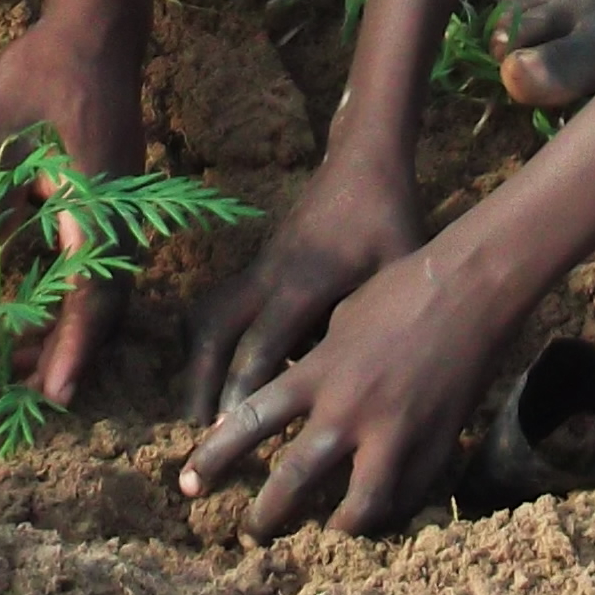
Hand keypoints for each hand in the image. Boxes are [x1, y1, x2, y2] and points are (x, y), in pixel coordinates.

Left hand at [0, 14, 148, 412]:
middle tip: (20, 383)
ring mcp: (126, 205)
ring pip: (107, 283)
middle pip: (104, 303)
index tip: (51, 392)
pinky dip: (75, 289)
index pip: (90, 296)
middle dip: (65, 348)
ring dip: (69, 321)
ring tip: (22, 349)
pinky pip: (103, 257)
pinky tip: (38, 295)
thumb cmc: (40, 74)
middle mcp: (121, 214)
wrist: (93, 28)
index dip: (69, 348)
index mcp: (95, 204)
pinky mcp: (118, 195)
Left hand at [176, 244, 508, 537]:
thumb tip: (294, 398)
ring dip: (335, 528)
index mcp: (317, 373)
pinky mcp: (435, 447)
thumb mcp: (340, 320)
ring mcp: (395, 435)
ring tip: (324, 536)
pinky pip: (405, 498)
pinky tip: (379, 515)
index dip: (213, 459)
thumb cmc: (400, 290)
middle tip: (250, 532)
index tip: (191, 486)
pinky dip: (388, 513)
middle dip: (266, 516)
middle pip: (293, 480)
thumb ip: (315, 364)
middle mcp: (348, 410)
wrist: (469, 289)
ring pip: (356, 508)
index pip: (248, 424)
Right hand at [177, 147, 424, 420]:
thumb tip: (374, 383)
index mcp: (306, 280)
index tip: (224, 429)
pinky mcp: (258, 267)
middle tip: (196, 431)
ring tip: (199, 412)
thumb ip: (379, 318)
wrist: (361, 163)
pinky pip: (219, 306)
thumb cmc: (387, 217)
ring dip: (198, 362)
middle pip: (215, 329)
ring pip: (208, 316)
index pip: (263, 341)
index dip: (243, 386)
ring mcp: (259, 268)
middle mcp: (270, 275)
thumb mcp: (398, 264)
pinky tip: (215, 374)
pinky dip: (209, 341)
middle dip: (201, 381)